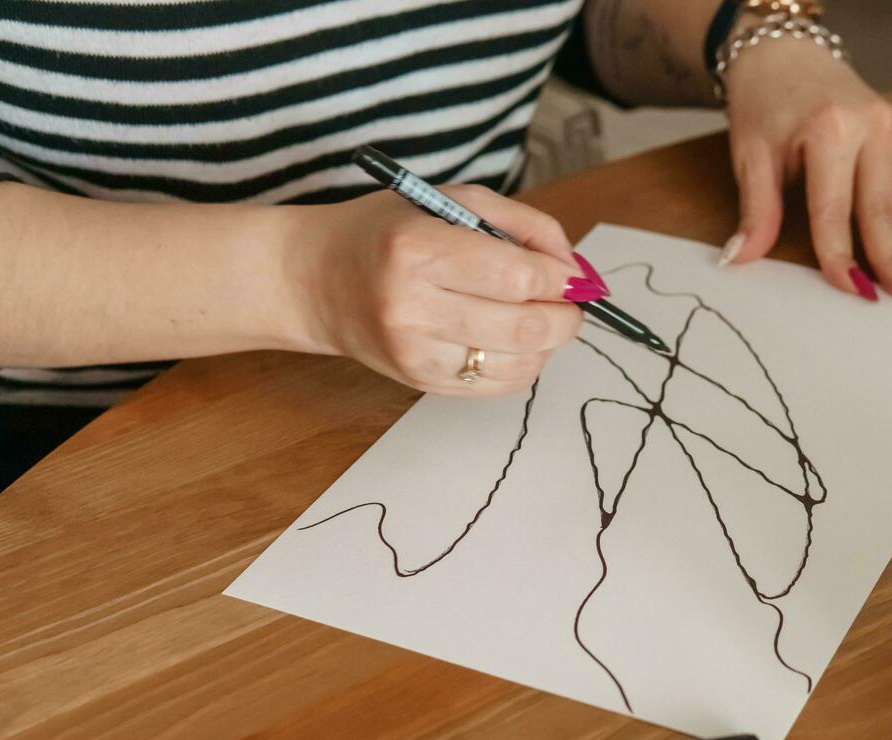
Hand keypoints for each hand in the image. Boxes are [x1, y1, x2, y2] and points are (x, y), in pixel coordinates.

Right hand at [290, 186, 593, 395]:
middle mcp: (412, 307)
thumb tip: (576, 267)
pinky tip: (512, 340)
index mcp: (417, 250)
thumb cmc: (389, 233)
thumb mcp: (450, 202)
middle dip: (567, 316)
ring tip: (539, 316)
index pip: (517, 276)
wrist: (315, 280)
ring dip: (549, 343)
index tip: (574, 274)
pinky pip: (499, 385)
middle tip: (570, 301)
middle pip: (526, 327)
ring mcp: (415, 352)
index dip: (562, 278)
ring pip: (520, 364)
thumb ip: (522, 224)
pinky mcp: (421, 382)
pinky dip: (524, 364)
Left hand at [718, 38, 891, 302]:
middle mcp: (872, 129)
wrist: (788, 55)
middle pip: (884, 210)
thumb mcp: (751, 152)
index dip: (842, 256)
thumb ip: (756, 208)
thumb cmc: (767, 103)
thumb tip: (740, 258)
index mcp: (831, 131)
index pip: (836, 210)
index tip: (854, 292)